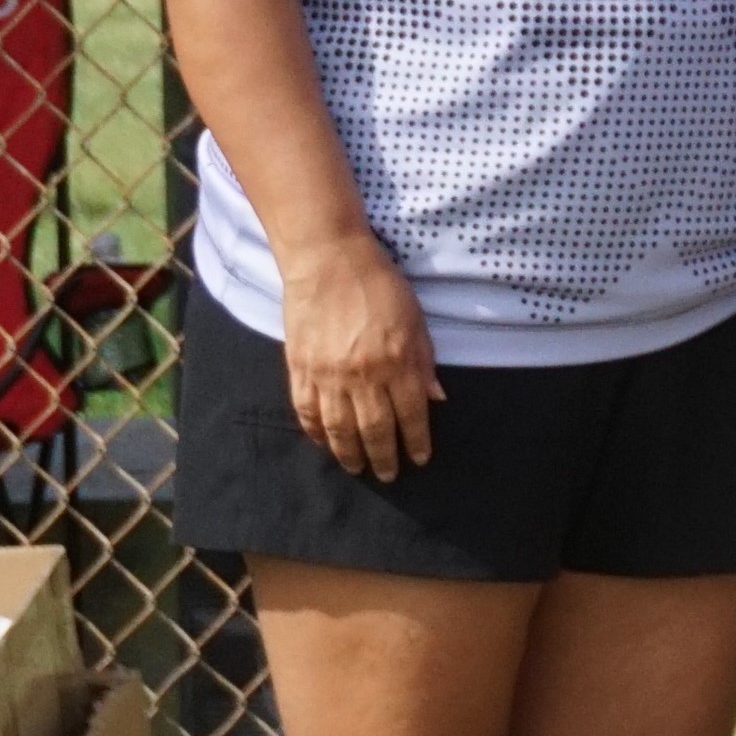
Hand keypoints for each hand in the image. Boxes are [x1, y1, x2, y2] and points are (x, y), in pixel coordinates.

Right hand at [277, 235, 442, 483]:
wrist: (328, 260)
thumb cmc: (378, 285)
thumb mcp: (415, 320)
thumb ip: (424, 362)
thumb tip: (436, 400)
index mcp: (396, 362)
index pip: (411, 415)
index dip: (417, 441)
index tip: (420, 458)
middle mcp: (363, 375)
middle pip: (375, 430)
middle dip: (385, 457)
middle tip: (389, 475)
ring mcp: (327, 374)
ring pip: (339, 429)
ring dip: (350, 454)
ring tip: (358, 468)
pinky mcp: (300, 368)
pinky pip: (307, 411)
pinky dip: (316, 432)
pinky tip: (324, 443)